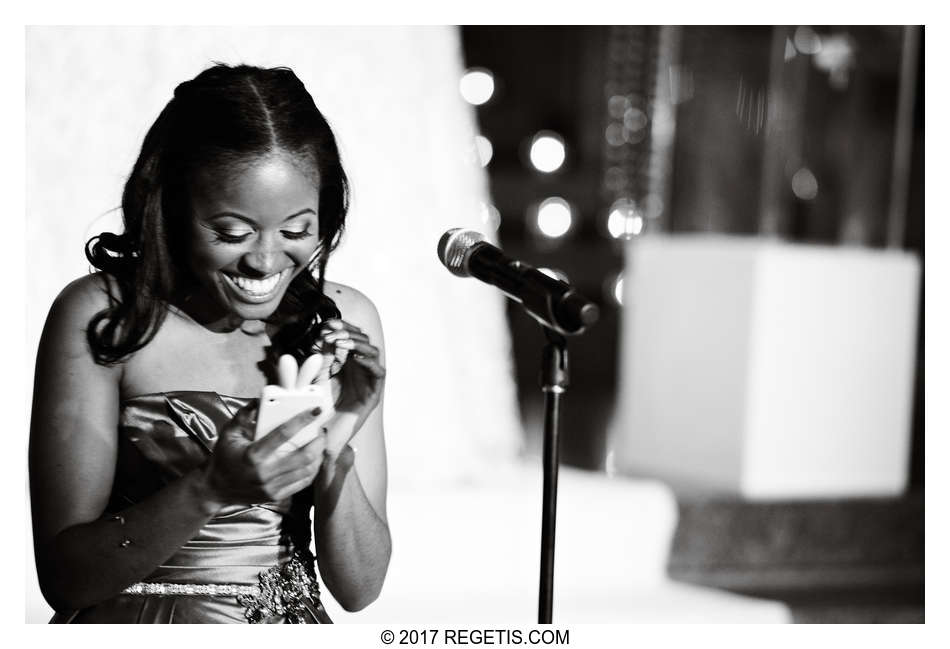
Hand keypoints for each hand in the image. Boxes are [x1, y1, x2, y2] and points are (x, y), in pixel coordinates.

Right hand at [201, 402, 327, 506]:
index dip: (303, 420)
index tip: (316, 411)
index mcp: (253, 455)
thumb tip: (261, 401)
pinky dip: (312, 470)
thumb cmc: (223, 458)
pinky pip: (302, 483)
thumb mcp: (229, 433)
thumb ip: (245, 415)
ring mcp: (271, 487)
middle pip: (303, 456)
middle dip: (318, 441)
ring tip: (319, 444)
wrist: (214, 489)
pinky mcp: (275, 496)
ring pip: (307, 471)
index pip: (284, 434)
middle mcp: (264, 473)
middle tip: (321, 430)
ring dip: (318, 455)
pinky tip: (314, 460)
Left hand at [318, 319, 384, 421]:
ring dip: (358, 344)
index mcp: (347, 362)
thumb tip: (325, 333)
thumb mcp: (317, 376)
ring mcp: (368, 380)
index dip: (342, 327)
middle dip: (348, 333)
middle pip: (363, 340)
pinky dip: (369, 362)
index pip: (350, 336)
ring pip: (373, 352)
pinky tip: (356, 357)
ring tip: (341, 343)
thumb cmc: (318, 409)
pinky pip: (379, 373)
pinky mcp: (374, 394)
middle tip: (332, 334)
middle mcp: (360, 368)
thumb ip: (322, 356)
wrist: (320, 435)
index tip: (328, 324)